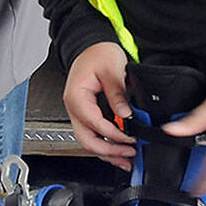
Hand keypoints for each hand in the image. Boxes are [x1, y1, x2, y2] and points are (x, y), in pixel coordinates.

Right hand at [62, 42, 135, 169]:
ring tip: (126, 159)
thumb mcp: (112, 68)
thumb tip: (125, 115)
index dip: (114, 135)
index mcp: (77, 97)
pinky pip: (94, 135)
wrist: (92, 46)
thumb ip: (117, 93)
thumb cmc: (98, 53)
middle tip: (129, 154)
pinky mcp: (87, 114)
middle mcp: (74, 108)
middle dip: (108, 152)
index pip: (94, 124)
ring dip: (107, 153)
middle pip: (86, 140)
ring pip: (89, 142)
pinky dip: (106, 144)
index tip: (131, 138)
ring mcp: (79, 113)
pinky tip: (119, 150)